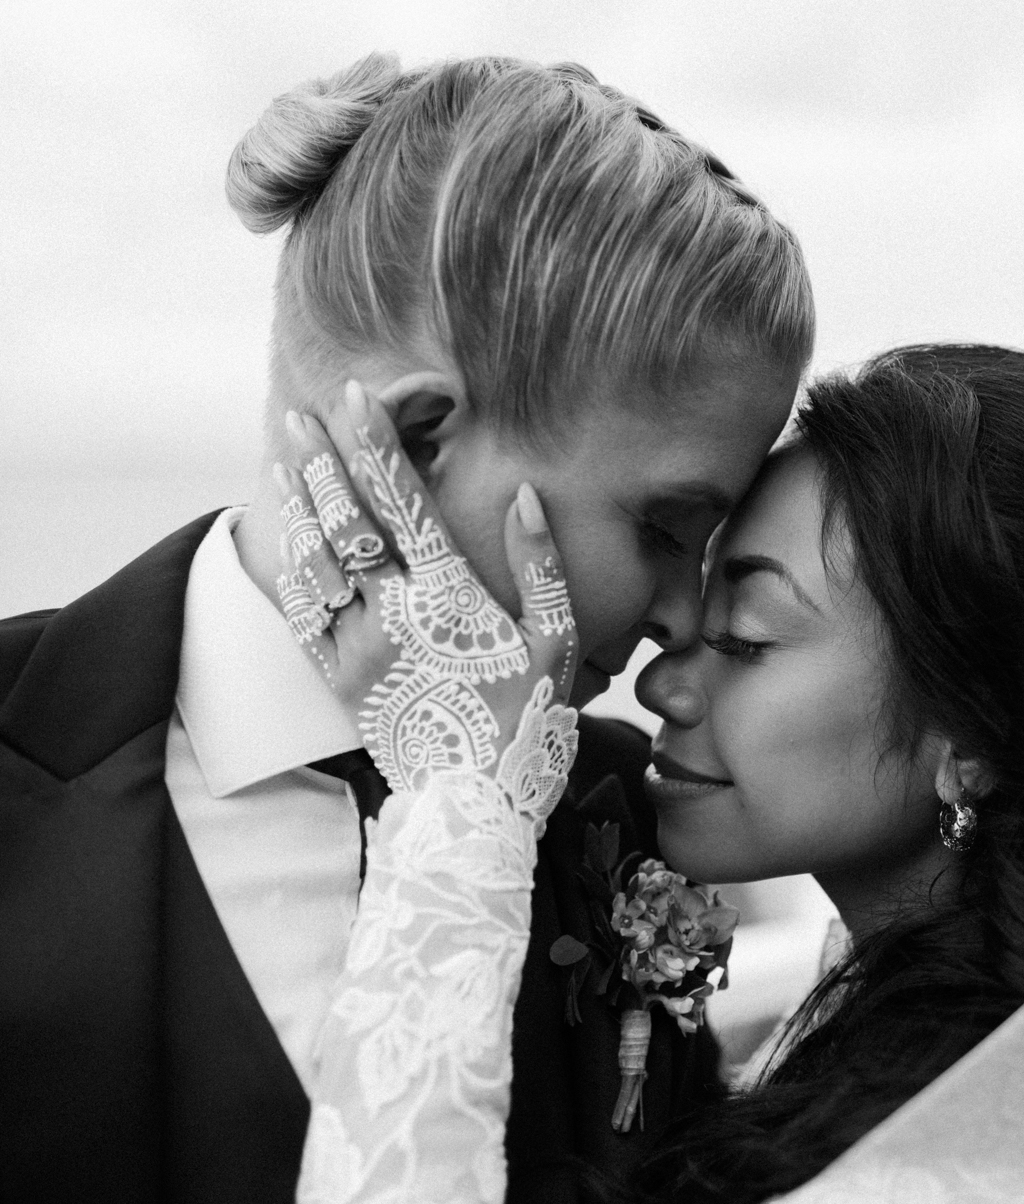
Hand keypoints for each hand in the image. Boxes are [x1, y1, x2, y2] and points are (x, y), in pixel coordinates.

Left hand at [274, 380, 577, 791]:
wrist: (476, 805)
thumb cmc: (528, 721)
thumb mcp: (556, 641)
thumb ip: (541, 564)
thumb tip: (526, 495)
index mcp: (448, 597)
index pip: (403, 504)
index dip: (376, 445)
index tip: (355, 398)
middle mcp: (394, 615)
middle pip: (346, 521)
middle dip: (322, 461)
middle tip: (302, 414)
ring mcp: (360, 649)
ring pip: (315, 563)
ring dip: (299, 506)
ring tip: (286, 459)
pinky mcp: (340, 681)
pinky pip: (303, 617)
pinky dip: (291, 570)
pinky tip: (287, 537)